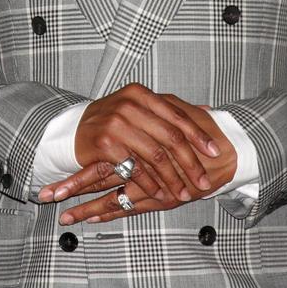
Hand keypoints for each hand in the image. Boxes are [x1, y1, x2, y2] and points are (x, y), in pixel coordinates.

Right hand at [41, 83, 221, 204]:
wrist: (73, 131)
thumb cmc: (112, 121)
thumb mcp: (138, 107)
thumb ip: (169, 109)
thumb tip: (207, 111)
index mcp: (141, 94)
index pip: (177, 116)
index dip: (198, 135)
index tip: (214, 151)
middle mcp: (129, 104)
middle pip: (170, 137)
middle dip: (190, 162)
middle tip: (203, 180)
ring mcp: (116, 123)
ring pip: (155, 155)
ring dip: (172, 178)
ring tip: (183, 193)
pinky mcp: (105, 143)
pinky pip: (135, 168)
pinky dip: (150, 183)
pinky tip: (160, 193)